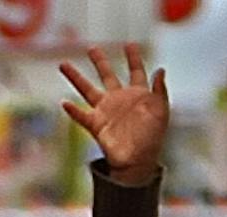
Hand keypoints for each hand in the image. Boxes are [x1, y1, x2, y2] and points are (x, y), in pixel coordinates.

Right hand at [60, 45, 170, 187]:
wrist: (139, 162)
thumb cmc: (153, 138)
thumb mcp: (162, 111)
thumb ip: (160, 90)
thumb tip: (160, 70)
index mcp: (137, 95)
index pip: (135, 71)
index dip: (133, 57)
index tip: (129, 45)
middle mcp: (119, 100)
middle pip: (107, 75)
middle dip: (100, 61)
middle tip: (92, 48)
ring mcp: (106, 112)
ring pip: (88, 90)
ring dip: (76, 78)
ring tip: (63, 65)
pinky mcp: (97, 125)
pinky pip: (82, 116)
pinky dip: (73, 111)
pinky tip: (64, 103)